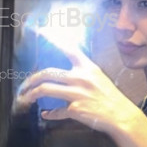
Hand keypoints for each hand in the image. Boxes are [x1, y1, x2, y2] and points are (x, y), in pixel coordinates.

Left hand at [15, 45, 137, 134]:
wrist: (121, 116)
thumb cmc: (110, 97)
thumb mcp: (99, 78)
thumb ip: (82, 72)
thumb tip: (66, 72)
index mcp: (87, 67)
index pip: (68, 48)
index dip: (52, 39)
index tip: (39, 31)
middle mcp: (81, 78)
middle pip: (48, 72)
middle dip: (31, 79)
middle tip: (25, 85)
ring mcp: (77, 94)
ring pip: (46, 90)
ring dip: (32, 94)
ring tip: (26, 98)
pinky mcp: (76, 109)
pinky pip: (57, 111)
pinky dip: (49, 114)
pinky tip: (45, 114)